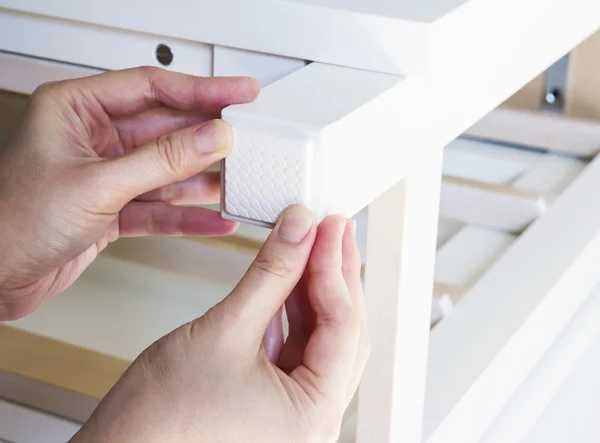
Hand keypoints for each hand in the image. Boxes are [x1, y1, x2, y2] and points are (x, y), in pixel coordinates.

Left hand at [0, 67, 258, 319]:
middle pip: (165, 129)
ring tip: (240, 179)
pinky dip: (187, 215)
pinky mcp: (113, 209)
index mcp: (76, 109)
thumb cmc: (11, 223)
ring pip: (167, 170)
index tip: (239, 93)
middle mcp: (93, 138)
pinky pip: (160, 206)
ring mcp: (106, 175)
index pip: (152, 88)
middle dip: (207, 137)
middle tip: (248, 137)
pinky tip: (214, 219)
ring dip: (203, 178)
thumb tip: (211, 137)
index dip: (201, 89)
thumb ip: (160, 160)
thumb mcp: (97, 184)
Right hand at [70, 206, 369, 442]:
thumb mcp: (224, 331)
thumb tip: (298, 231)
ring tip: (312, 244)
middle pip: (340, 330)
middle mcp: (312, 418)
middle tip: (331, 228)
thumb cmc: (160, 419)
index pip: (343, 326)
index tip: (328, 226)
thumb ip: (269, 276)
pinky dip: (292, 309)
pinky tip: (289, 277)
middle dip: (335, 275)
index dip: (334, 268)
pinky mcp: (273, 398)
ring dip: (314, 288)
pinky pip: (295, 345)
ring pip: (319, 336)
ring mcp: (294, 410)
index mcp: (313, 415)